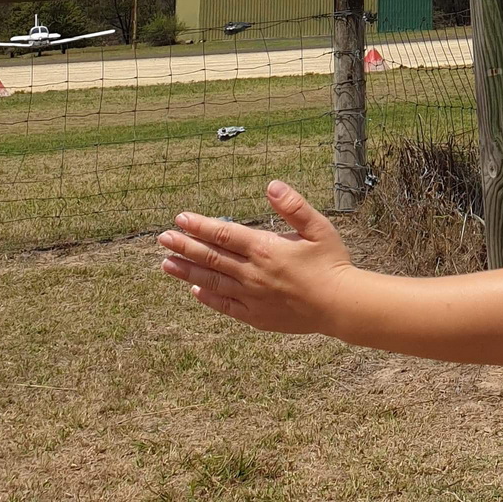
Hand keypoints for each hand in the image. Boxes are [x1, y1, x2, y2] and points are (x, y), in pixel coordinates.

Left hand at [158, 180, 352, 333]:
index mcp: (266, 249)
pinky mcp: (256, 317)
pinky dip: (207, 297)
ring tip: (166, 263)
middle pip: (211, 257)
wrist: (340, 305)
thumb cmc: (332, 262)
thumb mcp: (319, 227)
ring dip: (187, 271)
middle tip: (163, 238)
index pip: (224, 234)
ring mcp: (252, 297)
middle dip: (185, 246)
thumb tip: (271, 185)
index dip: (200, 225)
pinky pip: (224, 306)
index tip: (180, 218)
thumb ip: (293, 206)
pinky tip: (194, 290)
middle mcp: (253, 273)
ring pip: (211, 282)